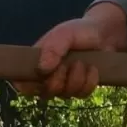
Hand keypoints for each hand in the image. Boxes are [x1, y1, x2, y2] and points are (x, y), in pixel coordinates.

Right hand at [12, 3, 126, 99]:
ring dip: (76, 78)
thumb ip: (53, 48)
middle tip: (67, 63)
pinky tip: (92, 68)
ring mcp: (66, 85)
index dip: (28, 86)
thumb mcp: (64, 34)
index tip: (43, 75)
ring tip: (81, 62)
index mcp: (37, 63)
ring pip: (66, 95)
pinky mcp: (82, 89)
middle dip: (59, 80)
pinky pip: (83, 94)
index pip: (22, 84)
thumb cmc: (79, 31)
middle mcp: (49, 77)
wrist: (103, 34)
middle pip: (46, 94)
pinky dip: (90, 81)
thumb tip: (41, 69)